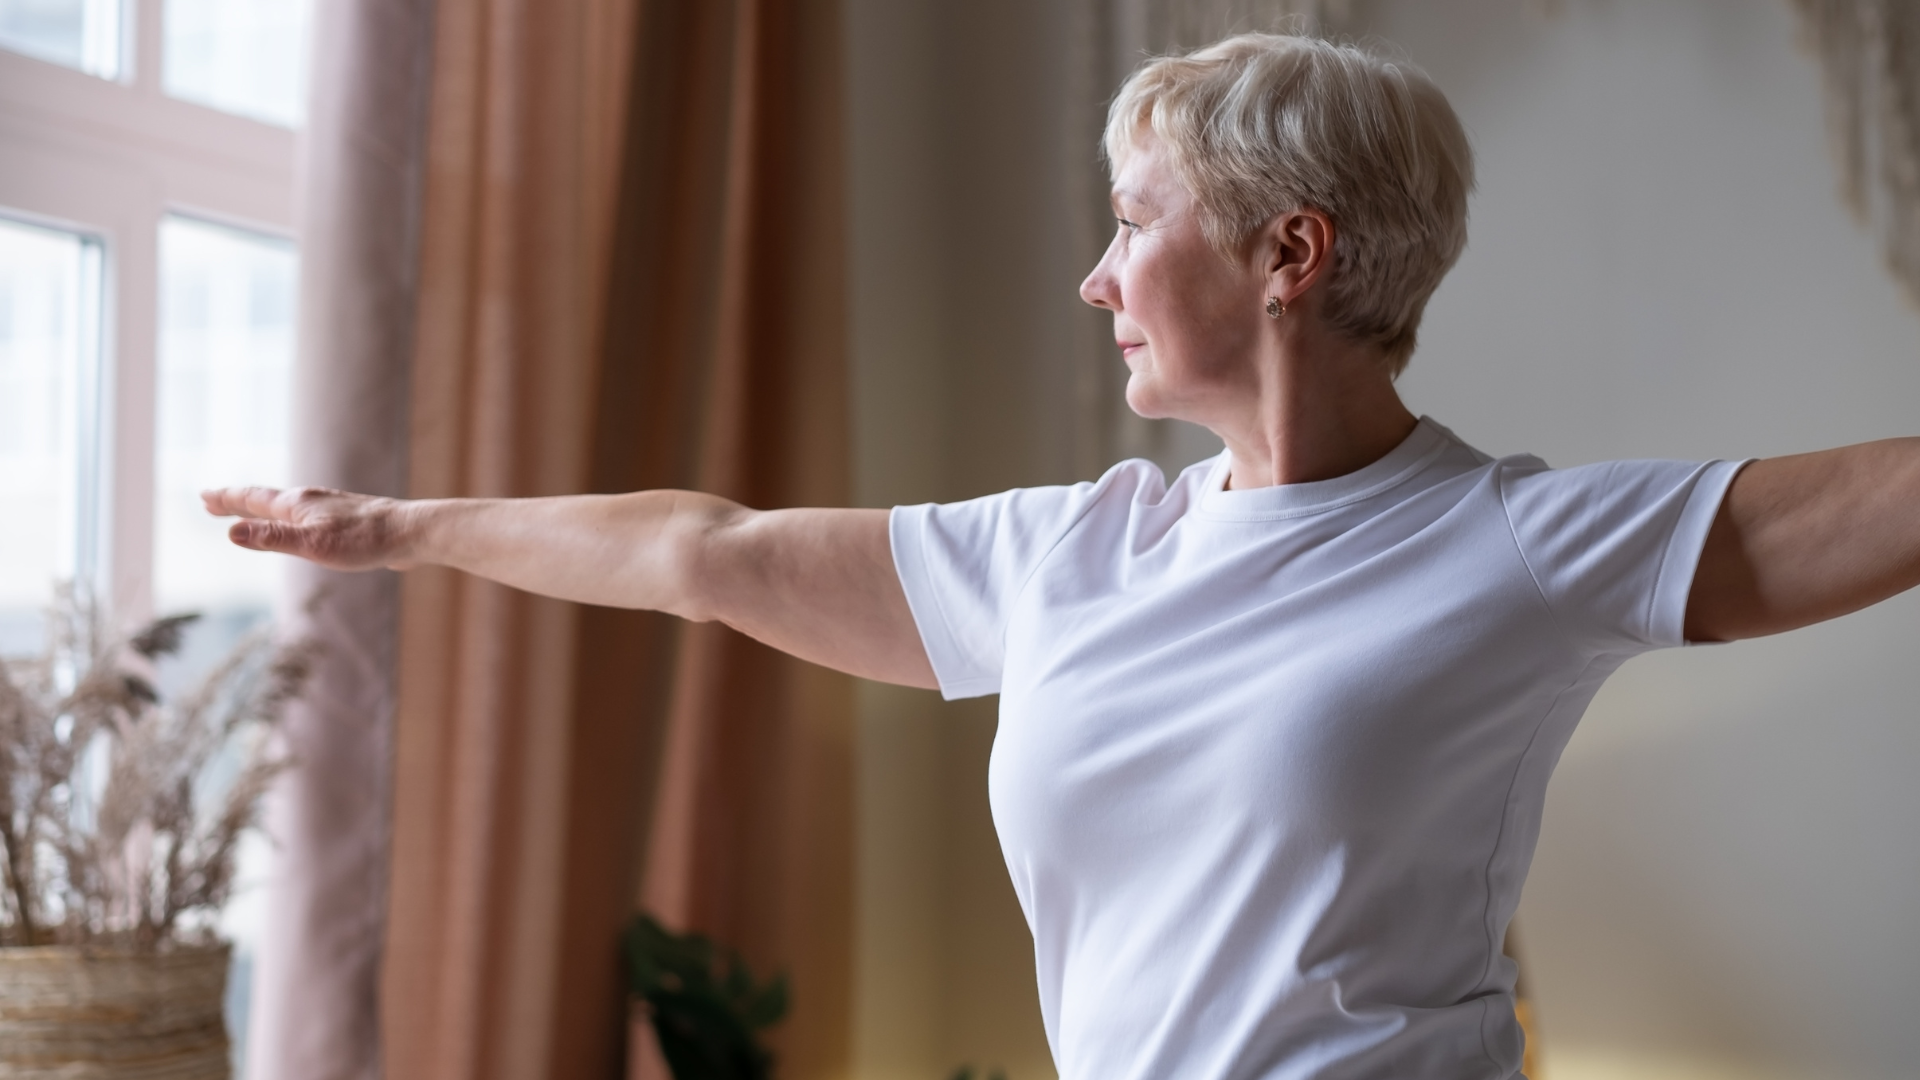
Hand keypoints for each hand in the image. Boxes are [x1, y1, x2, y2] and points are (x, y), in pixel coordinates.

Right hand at [201, 486, 413, 571]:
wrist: (412, 532)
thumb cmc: (364, 540)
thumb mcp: (312, 545)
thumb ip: (272, 539)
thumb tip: (231, 533)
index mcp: (298, 504)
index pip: (253, 499)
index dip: (227, 499)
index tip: (204, 496)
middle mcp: (312, 501)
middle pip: (267, 500)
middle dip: (239, 503)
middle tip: (212, 502)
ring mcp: (332, 509)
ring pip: (289, 508)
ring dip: (264, 511)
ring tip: (252, 513)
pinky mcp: (349, 521)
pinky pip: (309, 517)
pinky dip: (291, 520)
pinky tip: (303, 527)